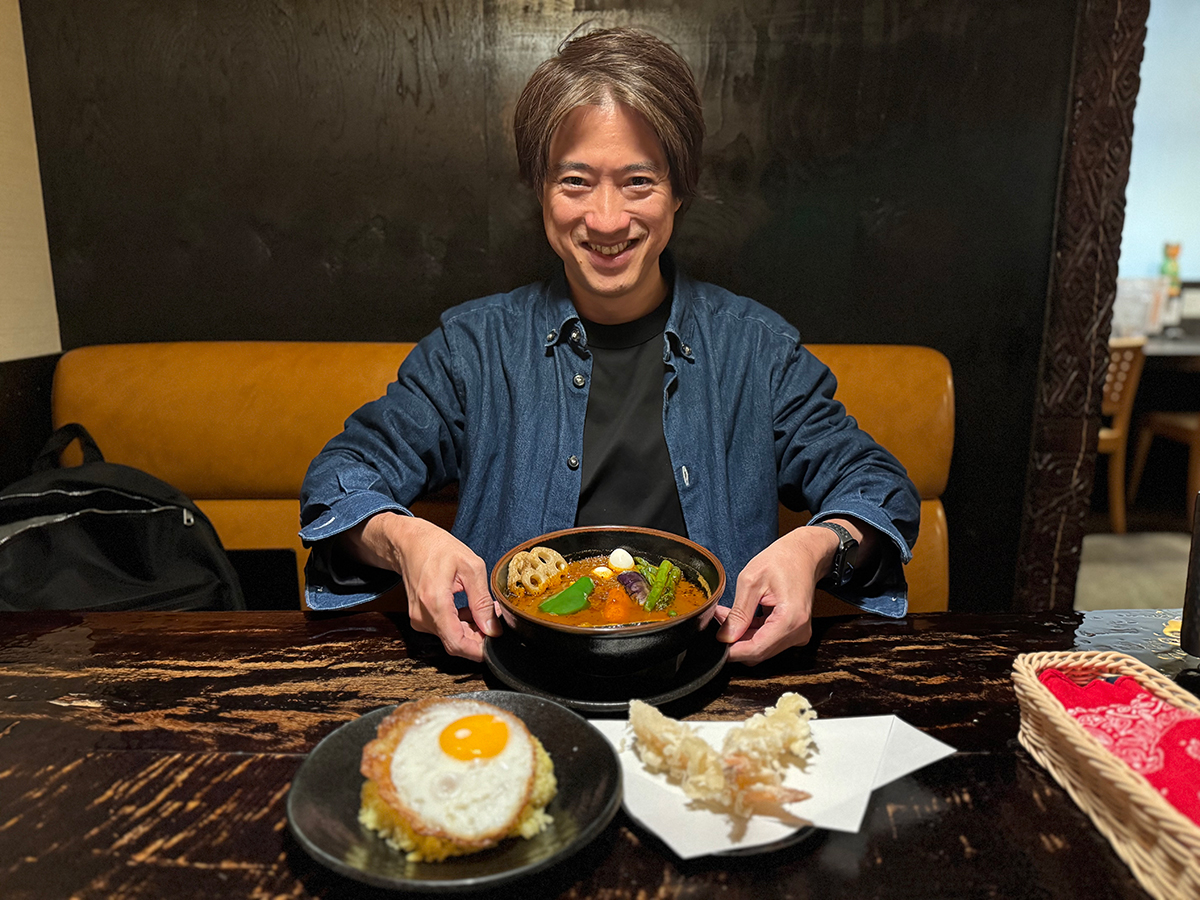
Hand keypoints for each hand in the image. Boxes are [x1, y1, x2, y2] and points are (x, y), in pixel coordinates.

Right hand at [344, 513, 498, 661]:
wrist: (411, 542)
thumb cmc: (438, 548)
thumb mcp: (471, 567)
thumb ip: (482, 601)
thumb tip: (492, 628)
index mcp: (435, 602)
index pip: (457, 643)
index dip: (479, 650)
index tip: (494, 644)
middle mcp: (423, 616)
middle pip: (455, 643)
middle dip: (479, 636)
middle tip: (494, 618)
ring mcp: (419, 618)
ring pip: (450, 637)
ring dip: (470, 629)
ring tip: (483, 609)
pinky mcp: (419, 618)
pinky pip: (443, 630)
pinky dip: (459, 624)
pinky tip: (468, 609)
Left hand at [713, 526, 835, 663]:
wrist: (803, 554)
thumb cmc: (782, 560)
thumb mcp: (751, 581)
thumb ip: (739, 613)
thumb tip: (725, 637)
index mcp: (791, 619)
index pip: (757, 649)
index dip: (733, 650)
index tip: (716, 642)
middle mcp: (798, 632)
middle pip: (759, 651)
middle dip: (735, 640)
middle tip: (719, 619)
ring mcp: (798, 634)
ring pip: (762, 647)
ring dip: (742, 635)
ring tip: (727, 613)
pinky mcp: (794, 632)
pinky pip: (769, 640)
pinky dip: (752, 631)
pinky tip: (741, 616)